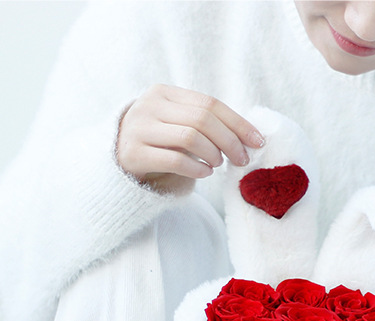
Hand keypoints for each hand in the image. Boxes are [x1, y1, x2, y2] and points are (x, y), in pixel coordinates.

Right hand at [116, 85, 264, 193]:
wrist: (116, 161)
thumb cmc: (158, 144)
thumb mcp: (177, 124)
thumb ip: (204, 123)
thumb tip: (249, 135)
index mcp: (164, 93)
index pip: (210, 104)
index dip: (238, 123)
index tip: (257, 142)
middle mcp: (150, 106)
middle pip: (203, 119)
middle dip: (230, 141)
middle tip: (242, 159)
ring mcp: (139, 129)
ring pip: (190, 137)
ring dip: (213, 154)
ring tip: (218, 164)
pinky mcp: (135, 154)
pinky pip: (175, 160)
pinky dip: (197, 168)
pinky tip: (205, 172)